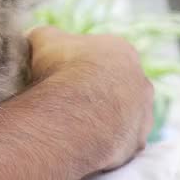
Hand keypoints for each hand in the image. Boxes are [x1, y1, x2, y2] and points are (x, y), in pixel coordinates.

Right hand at [28, 26, 153, 170]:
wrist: (74, 112)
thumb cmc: (59, 69)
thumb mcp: (42, 39)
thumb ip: (45, 36)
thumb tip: (36, 38)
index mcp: (121, 51)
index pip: (102, 56)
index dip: (79, 65)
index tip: (59, 75)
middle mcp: (140, 81)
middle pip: (117, 86)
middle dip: (95, 93)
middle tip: (66, 103)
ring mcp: (142, 114)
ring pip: (122, 116)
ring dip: (102, 120)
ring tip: (72, 126)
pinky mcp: (136, 143)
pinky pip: (119, 143)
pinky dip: (103, 143)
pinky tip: (80, 144)